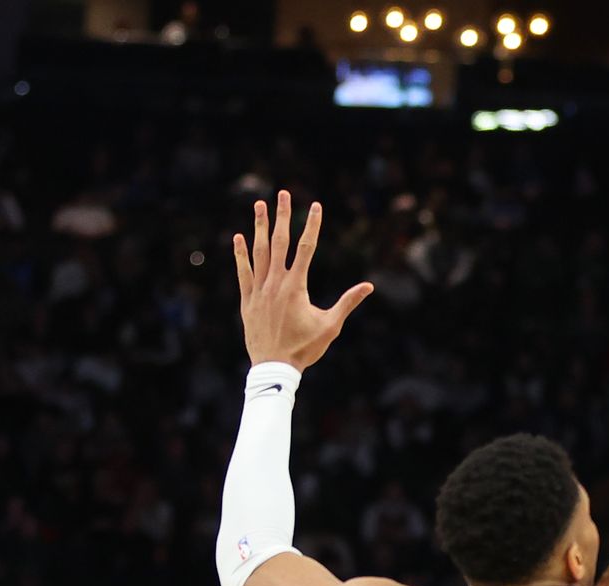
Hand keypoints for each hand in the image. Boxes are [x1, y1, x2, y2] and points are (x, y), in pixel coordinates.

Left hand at [233, 190, 373, 369]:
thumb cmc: (305, 348)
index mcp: (296, 286)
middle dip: (282, 216)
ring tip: (260, 204)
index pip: (306, 248)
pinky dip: (241, 254)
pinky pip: (243, 272)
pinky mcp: (247, 300)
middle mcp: (276, 283)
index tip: (315, 206)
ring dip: (260, 227)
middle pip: (279, 242)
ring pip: (259, 252)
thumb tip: (369, 286)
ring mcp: (259, 290)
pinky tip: (239, 237)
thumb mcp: (331, 326)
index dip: (312, 225)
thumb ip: (348, 302)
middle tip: (283, 194)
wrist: (274, 367)